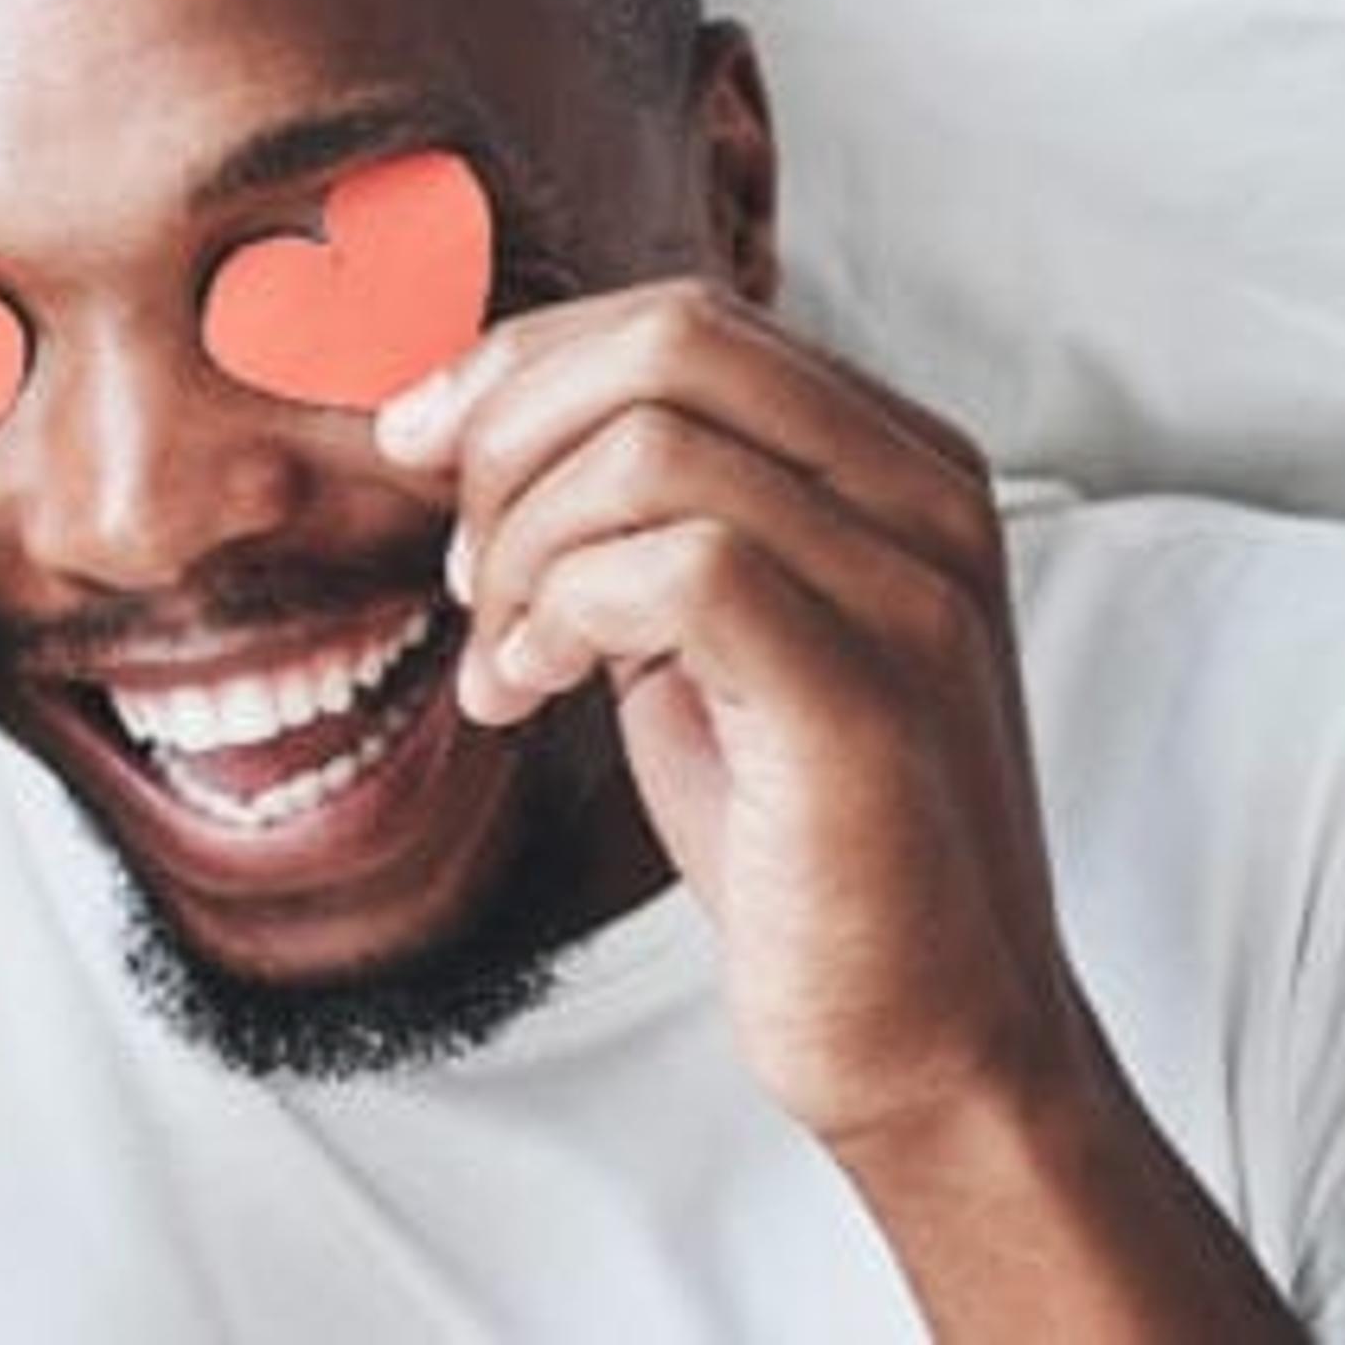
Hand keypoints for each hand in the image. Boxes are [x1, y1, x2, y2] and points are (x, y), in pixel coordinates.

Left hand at [378, 278, 1083, 1150]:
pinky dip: (561, 615)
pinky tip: (532, 693)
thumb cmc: (791, 827)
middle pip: (668, 344)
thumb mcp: (697, 625)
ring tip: (502, 657)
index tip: (417, 449)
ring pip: (654, 449)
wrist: (916, 1026)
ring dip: (520, 548)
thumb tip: (458, 414)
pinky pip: (681, 566)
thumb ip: (632, 510)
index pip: (684, 318)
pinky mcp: (867, 695)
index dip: (519, 364)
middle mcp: (927, 499)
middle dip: (508, 439)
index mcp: (895, 460)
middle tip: (460, 569)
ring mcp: (912, 592)